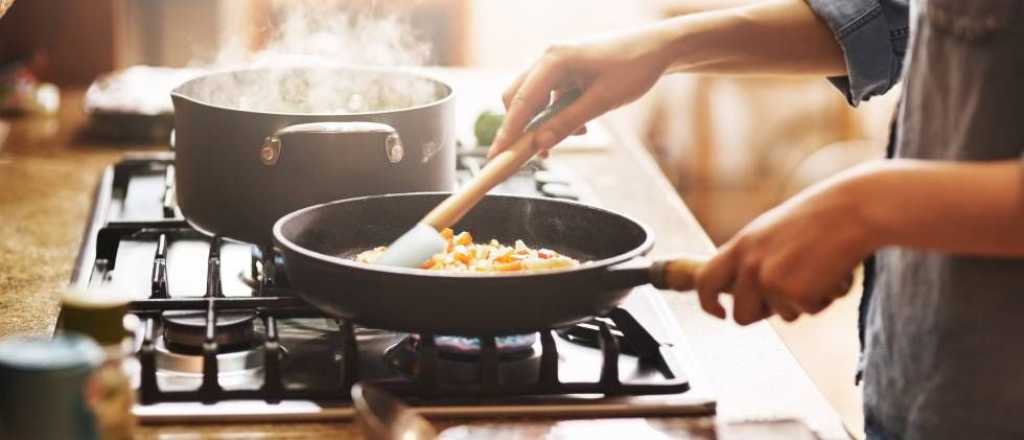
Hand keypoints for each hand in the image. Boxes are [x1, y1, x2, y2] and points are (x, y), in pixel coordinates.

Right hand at [488, 27, 674, 158]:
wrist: (657, 48)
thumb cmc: (634, 67)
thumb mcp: (602, 101)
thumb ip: (567, 123)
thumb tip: (539, 144)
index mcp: (554, 60)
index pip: (521, 102)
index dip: (507, 132)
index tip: (496, 157)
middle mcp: (548, 58)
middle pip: (518, 99)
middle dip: (524, 129)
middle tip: (537, 155)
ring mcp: (555, 64)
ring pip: (533, 100)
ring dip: (545, 123)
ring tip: (577, 135)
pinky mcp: (564, 71)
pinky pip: (549, 98)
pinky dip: (556, 115)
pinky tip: (581, 124)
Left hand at [695, 168, 877, 324]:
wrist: (853, 210)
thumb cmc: (819, 218)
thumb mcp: (771, 232)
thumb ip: (753, 258)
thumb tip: (741, 290)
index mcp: (740, 246)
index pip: (706, 281)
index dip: (707, 303)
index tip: (719, 313)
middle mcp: (749, 265)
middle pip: (741, 315)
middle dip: (763, 314)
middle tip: (790, 292)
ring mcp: (771, 281)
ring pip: (782, 316)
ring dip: (802, 301)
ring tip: (818, 267)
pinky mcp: (796, 294)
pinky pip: (809, 311)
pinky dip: (825, 298)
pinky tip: (833, 272)